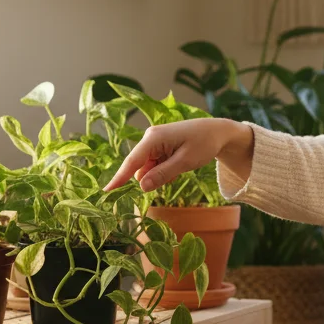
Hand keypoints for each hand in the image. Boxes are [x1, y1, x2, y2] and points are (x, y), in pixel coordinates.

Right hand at [103, 118, 248, 192]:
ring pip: (147, 168)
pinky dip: (164, 170)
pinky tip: (179, 164)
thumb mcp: (185, 162)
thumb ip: (162, 174)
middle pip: (139, 167)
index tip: (106, 192)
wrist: (217, 131)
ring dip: (160, 174)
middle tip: (175, 171)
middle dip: (151, 177)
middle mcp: (149, 138)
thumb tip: (141, 186)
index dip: (119, 178)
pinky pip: (155, 165)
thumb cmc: (204, 143)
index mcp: (153, 138)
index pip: (132, 162)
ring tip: (181, 165)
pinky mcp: (159, 146)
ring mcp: (154, 142)